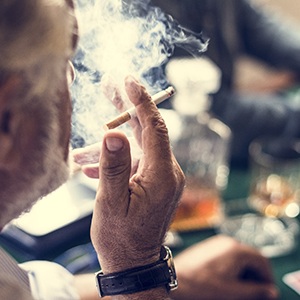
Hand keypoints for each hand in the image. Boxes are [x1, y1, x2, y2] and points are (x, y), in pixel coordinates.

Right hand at [89, 76, 184, 273]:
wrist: (134, 262)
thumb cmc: (122, 237)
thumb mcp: (111, 203)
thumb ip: (113, 167)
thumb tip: (114, 134)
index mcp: (161, 175)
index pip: (155, 127)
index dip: (142, 101)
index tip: (128, 80)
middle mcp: (168, 172)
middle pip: (148, 130)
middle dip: (128, 108)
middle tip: (111, 86)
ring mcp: (163, 177)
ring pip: (139, 146)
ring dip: (115, 141)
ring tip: (89, 141)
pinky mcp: (156, 182)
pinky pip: (137, 161)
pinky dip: (118, 159)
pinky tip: (93, 166)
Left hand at [171, 235, 278, 299]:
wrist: (176, 278)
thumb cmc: (202, 285)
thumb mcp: (234, 293)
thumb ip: (256, 291)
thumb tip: (270, 291)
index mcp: (237, 250)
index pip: (263, 261)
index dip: (267, 278)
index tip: (266, 292)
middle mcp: (228, 242)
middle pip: (251, 257)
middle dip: (254, 276)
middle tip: (253, 293)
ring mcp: (217, 243)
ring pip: (239, 257)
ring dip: (243, 272)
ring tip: (238, 288)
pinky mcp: (208, 247)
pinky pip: (227, 255)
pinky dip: (231, 267)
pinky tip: (225, 279)